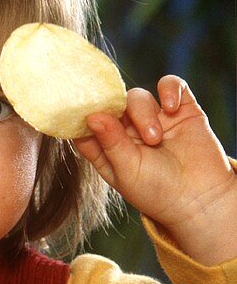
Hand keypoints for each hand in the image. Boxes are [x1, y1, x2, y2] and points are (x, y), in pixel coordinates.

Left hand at [76, 75, 235, 263]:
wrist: (201, 198)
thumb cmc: (157, 192)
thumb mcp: (127, 171)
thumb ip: (110, 142)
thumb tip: (92, 116)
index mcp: (109, 148)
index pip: (88, 125)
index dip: (82, 115)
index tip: (81, 110)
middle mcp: (128, 131)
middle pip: (112, 105)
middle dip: (116, 112)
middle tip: (125, 127)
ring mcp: (155, 119)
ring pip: (138, 97)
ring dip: (144, 114)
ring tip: (154, 139)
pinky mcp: (181, 110)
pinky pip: (170, 85)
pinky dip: (169, 90)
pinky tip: (171, 107)